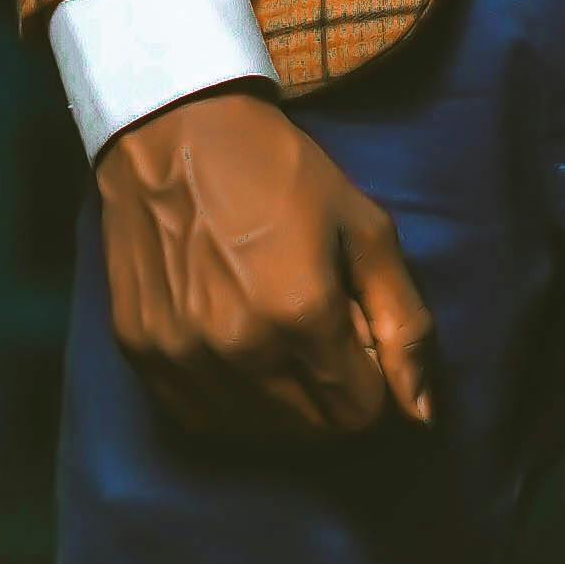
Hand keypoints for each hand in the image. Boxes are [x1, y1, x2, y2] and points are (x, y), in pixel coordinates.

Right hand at [94, 86, 438, 443]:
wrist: (173, 130)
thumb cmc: (280, 172)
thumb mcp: (365, 230)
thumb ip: (403, 324)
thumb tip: (423, 417)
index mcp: (301, 312)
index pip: (361, 415)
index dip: (372, 382)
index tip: (356, 337)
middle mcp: (238, 346)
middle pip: (312, 431)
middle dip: (332, 396)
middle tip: (319, 332)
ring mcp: (182, 353)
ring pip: (257, 433)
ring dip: (283, 403)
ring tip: (276, 336)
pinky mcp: (140, 351)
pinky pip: (201, 419)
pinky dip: (230, 403)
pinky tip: (236, 353)